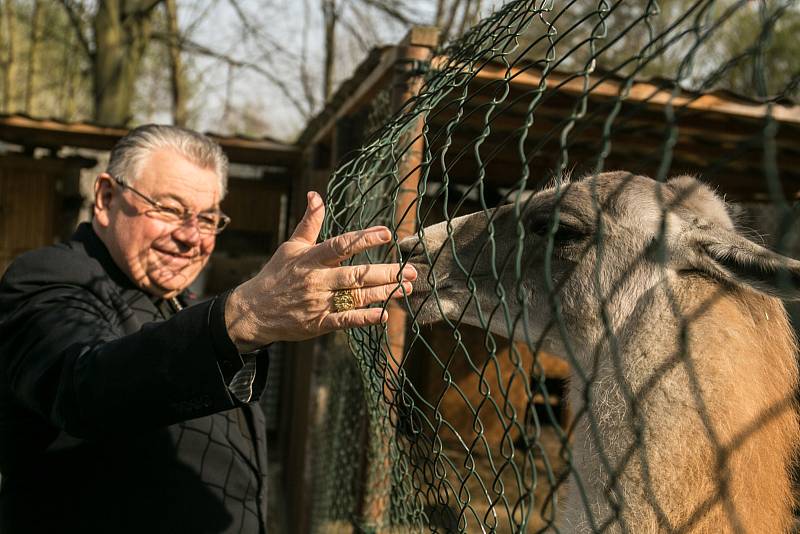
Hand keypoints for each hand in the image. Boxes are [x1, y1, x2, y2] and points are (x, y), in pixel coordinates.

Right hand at [224, 191, 415, 350]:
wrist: (253, 311)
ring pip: (355, 297)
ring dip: (383, 293)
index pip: (341, 245)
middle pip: (355, 274)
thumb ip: (309, 223)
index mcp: (311, 258)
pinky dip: (364, 318)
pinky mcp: (317, 324)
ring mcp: (317, 303)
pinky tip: (384, 315)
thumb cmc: (276, 275)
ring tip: (407, 288)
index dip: (364, 238)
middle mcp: (316, 279)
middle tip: (411, 270)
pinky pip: (344, 321)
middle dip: (385, 272)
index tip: (387, 233)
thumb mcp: (291, 247)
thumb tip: (316, 195)